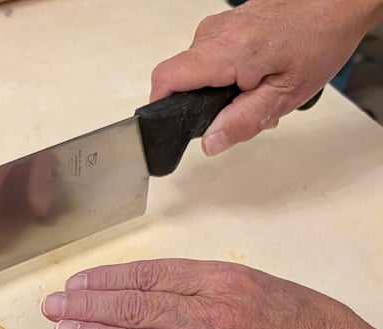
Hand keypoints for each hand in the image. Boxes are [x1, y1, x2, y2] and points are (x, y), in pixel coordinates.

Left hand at [41, 259, 382, 328]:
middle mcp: (211, 316)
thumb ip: (205, 286)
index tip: (77, 283)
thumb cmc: (309, 327)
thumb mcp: (260, 285)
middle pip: (135, 308)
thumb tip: (151, 289)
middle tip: (53, 307)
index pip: (149, 277)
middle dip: (87, 307)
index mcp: (222, 282)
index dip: (107, 280)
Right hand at [151, 0, 382, 155]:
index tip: (170, 125)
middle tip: (240, 110)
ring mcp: (218, 25)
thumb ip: (242, 122)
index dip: (159, 106)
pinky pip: (210, 56)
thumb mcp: (284, 96)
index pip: (166, 79)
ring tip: (255, 90)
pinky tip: (255, 75)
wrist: (338, 1)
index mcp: (225, 51)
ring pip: (196, 70)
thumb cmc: (318, 40)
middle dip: (203, 105)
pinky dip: (227, 73)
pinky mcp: (226, 23)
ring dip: (218, 90)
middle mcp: (214, 33)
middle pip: (181, 80)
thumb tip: (209, 143)